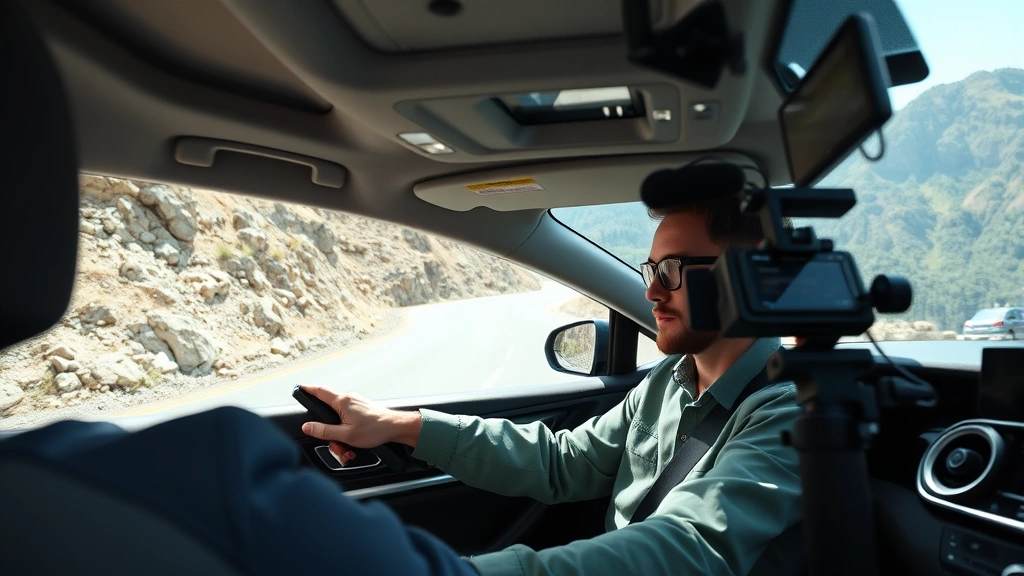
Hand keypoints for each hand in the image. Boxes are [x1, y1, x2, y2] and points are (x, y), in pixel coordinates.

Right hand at [299, 386, 422, 465]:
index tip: (299, 388)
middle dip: (329, 432)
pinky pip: (348, 419)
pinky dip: (348, 432)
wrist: (396, 428)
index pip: (319, 391)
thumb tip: (308, 427)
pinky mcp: (361, 409)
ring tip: (349, 449)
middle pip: (328, 413)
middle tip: (336, 445)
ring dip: (340, 436)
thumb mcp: (346, 435)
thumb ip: (324, 431)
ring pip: (339, 419)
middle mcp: (349, 399)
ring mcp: (356, 403)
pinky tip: (355, 444)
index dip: (307, 389)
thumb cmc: (375, 430)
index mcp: (342, 402)